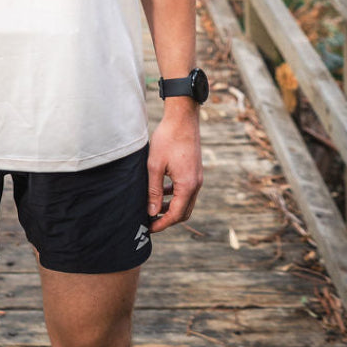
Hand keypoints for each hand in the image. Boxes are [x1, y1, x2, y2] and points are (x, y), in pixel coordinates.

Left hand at [147, 102, 202, 232]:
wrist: (182, 117)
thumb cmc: (167, 139)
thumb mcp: (154, 166)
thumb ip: (154, 191)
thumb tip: (152, 212)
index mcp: (187, 185)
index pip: (177, 214)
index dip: (162, 223)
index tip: (149, 228)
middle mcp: (196, 184)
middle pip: (184, 212)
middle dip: (168, 219)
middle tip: (151, 221)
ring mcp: (197, 177)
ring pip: (186, 201)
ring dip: (172, 207)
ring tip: (154, 208)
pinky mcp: (195, 170)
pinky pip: (187, 190)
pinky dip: (176, 195)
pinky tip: (163, 191)